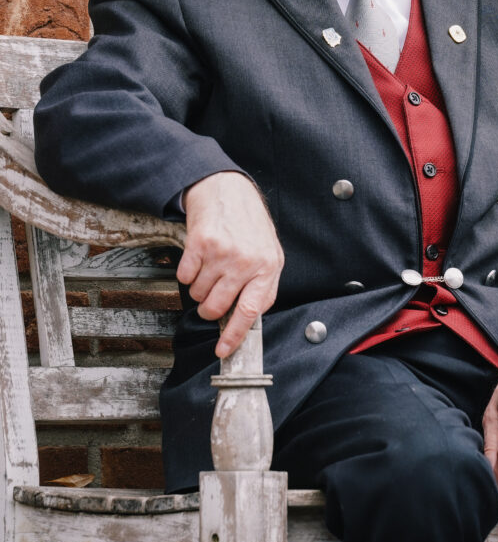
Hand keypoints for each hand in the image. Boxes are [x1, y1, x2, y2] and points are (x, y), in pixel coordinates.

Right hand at [176, 172, 283, 358]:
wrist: (228, 191)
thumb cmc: (250, 225)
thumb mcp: (270, 254)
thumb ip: (264, 286)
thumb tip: (250, 319)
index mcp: (267, 268)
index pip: (250, 312)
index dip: (234, 335)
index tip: (222, 350)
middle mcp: (245, 261)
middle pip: (217, 307)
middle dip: (209, 310)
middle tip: (211, 301)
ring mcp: (222, 253)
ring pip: (198, 294)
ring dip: (199, 289)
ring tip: (210, 269)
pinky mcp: (200, 244)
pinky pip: (184, 277)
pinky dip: (187, 274)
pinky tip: (200, 259)